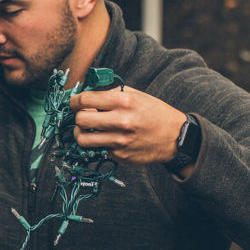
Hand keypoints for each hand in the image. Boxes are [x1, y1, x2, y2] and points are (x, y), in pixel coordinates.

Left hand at [67, 86, 186, 167]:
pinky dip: (97, 144)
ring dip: (81, 133)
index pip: (85, 99)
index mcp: (124, 101)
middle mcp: (121, 120)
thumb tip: (89, 96)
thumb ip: (112, 94)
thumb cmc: (155, 113)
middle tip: (82, 116)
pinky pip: (97, 149)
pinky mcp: (119, 155)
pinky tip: (105, 138)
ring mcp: (119, 140)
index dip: (74, 101)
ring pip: (83, 139)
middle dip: (77, 117)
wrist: (175, 137)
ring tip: (87, 130)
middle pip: (80, 119)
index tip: (74, 103)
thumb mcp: (137, 95)